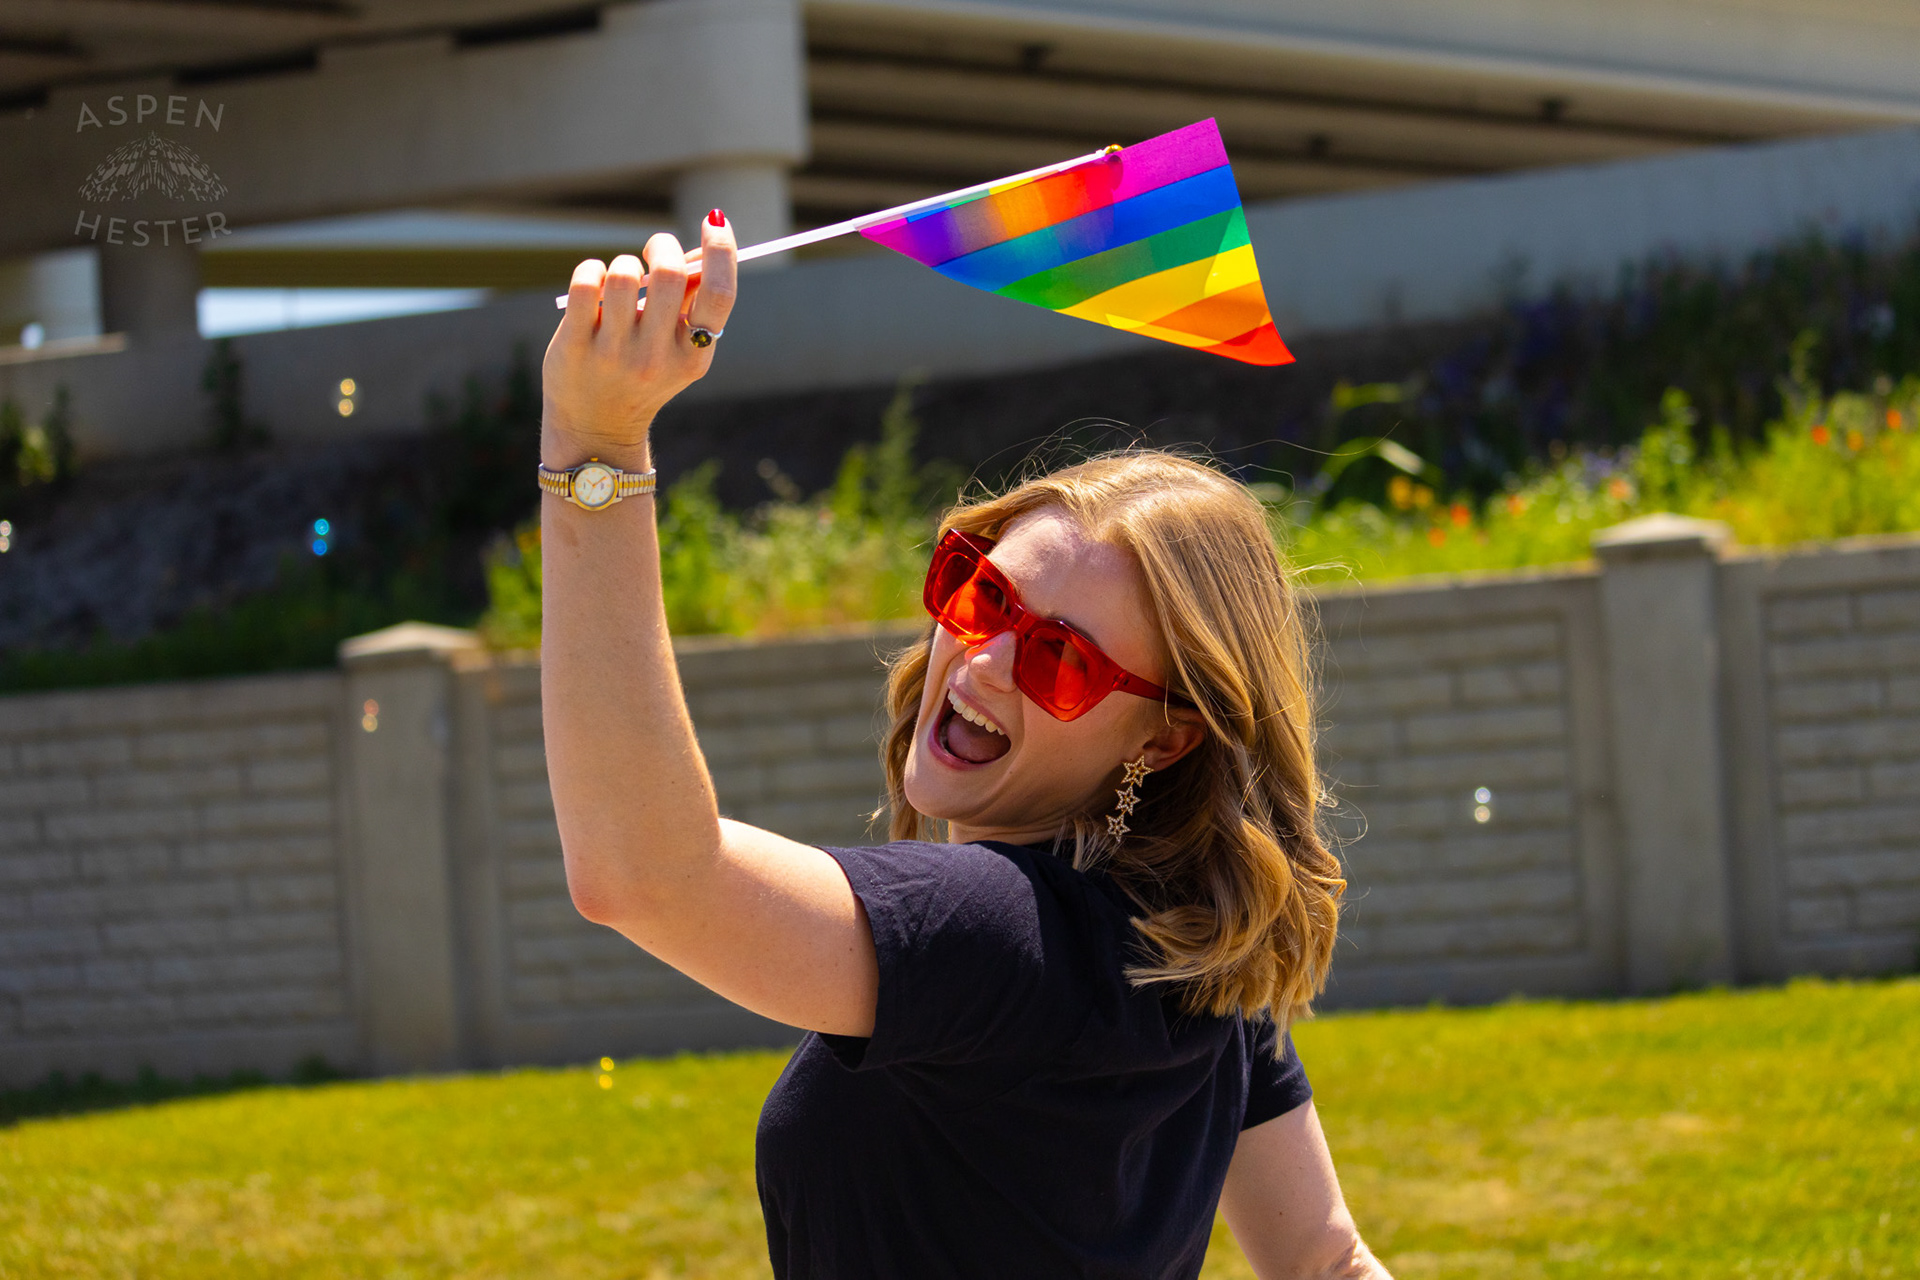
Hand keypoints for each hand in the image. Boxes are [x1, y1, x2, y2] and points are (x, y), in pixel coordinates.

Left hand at [541, 214, 738, 462]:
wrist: (596, 426)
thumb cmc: (643, 374)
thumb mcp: (677, 351)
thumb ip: (689, 305)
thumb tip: (697, 249)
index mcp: (693, 356)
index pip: (719, 294)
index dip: (721, 249)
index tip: (714, 220)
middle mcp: (656, 358)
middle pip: (669, 274)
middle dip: (662, 245)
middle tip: (654, 250)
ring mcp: (614, 354)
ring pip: (622, 274)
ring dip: (622, 262)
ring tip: (619, 280)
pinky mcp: (576, 347)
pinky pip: (586, 283)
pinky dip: (591, 270)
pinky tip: (595, 281)